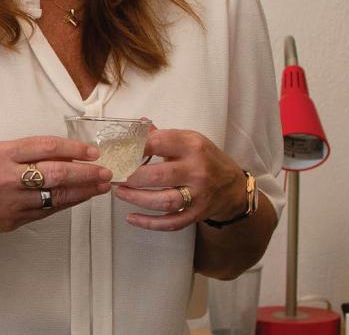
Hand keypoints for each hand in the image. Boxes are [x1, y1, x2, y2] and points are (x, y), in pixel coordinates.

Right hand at [0, 136, 111, 237]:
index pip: (45, 147)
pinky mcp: (15, 221)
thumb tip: (60, 154)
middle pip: (57, 172)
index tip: (92, 150)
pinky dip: (66, 202)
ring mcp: (12, 202)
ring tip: (101, 186)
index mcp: (0, 154)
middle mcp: (8, 178)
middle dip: (86, 172)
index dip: (73, 148)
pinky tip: (79, 197)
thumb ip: (22, 153)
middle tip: (106, 170)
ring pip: (56, 195)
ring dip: (84, 191)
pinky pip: (47, 210)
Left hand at [115, 128, 245, 230]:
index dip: (133, 147)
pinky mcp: (197, 214)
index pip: (158, 144)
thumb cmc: (205, 159)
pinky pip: (171, 222)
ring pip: (164, 200)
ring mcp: (198, 194)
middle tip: (115, 176)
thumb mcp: (188, 140)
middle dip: (131, 177)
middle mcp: (197, 170)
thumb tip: (136, 125)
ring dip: (137, 198)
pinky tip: (131, 218)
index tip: (116, 151)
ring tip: (119, 192)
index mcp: (192, 146)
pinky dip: (150, 223)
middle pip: (158, 176)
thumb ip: (161, 136)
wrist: (233, 187)